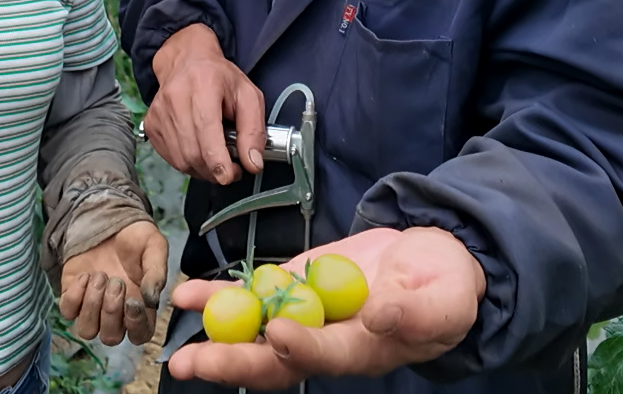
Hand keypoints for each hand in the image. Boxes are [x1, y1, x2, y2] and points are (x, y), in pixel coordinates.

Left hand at [59, 220, 169, 345]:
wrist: (110, 217)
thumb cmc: (136, 237)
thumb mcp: (154, 248)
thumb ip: (157, 274)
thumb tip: (151, 301)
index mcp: (140, 308)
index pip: (140, 335)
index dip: (136, 325)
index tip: (132, 301)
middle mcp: (116, 314)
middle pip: (110, 337)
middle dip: (111, 311)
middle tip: (116, 281)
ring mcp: (92, 307)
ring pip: (87, 330)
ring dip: (92, 306)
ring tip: (100, 276)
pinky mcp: (72, 296)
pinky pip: (67, 311)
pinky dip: (75, 295)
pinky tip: (86, 275)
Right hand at [145, 23, 265, 184]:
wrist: (187, 62)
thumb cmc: (219, 77)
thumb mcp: (248, 96)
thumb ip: (254, 130)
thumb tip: (252, 163)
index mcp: (203, 85)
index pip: (206, 131)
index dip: (218, 162)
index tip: (230, 175)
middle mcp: (175, 98)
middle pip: (193, 152)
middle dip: (215, 170)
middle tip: (231, 168)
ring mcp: (159, 113)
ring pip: (181, 160)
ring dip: (203, 169)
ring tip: (217, 157)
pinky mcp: (152, 125)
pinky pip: (171, 158)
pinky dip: (189, 163)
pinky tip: (200, 150)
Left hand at [166, 227, 485, 388]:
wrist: (433, 260)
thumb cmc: (444, 287)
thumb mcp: (444, 298)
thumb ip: (415, 311)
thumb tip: (381, 317)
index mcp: (363, 351)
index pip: (325, 356)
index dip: (300, 348)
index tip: (276, 332)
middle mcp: (325, 342)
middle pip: (273, 361)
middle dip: (231, 361)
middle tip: (191, 362)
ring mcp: (304, 314)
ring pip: (252, 331)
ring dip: (214, 333)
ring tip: (177, 337)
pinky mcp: (293, 287)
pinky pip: (252, 296)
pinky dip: (219, 296)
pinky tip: (187, 294)